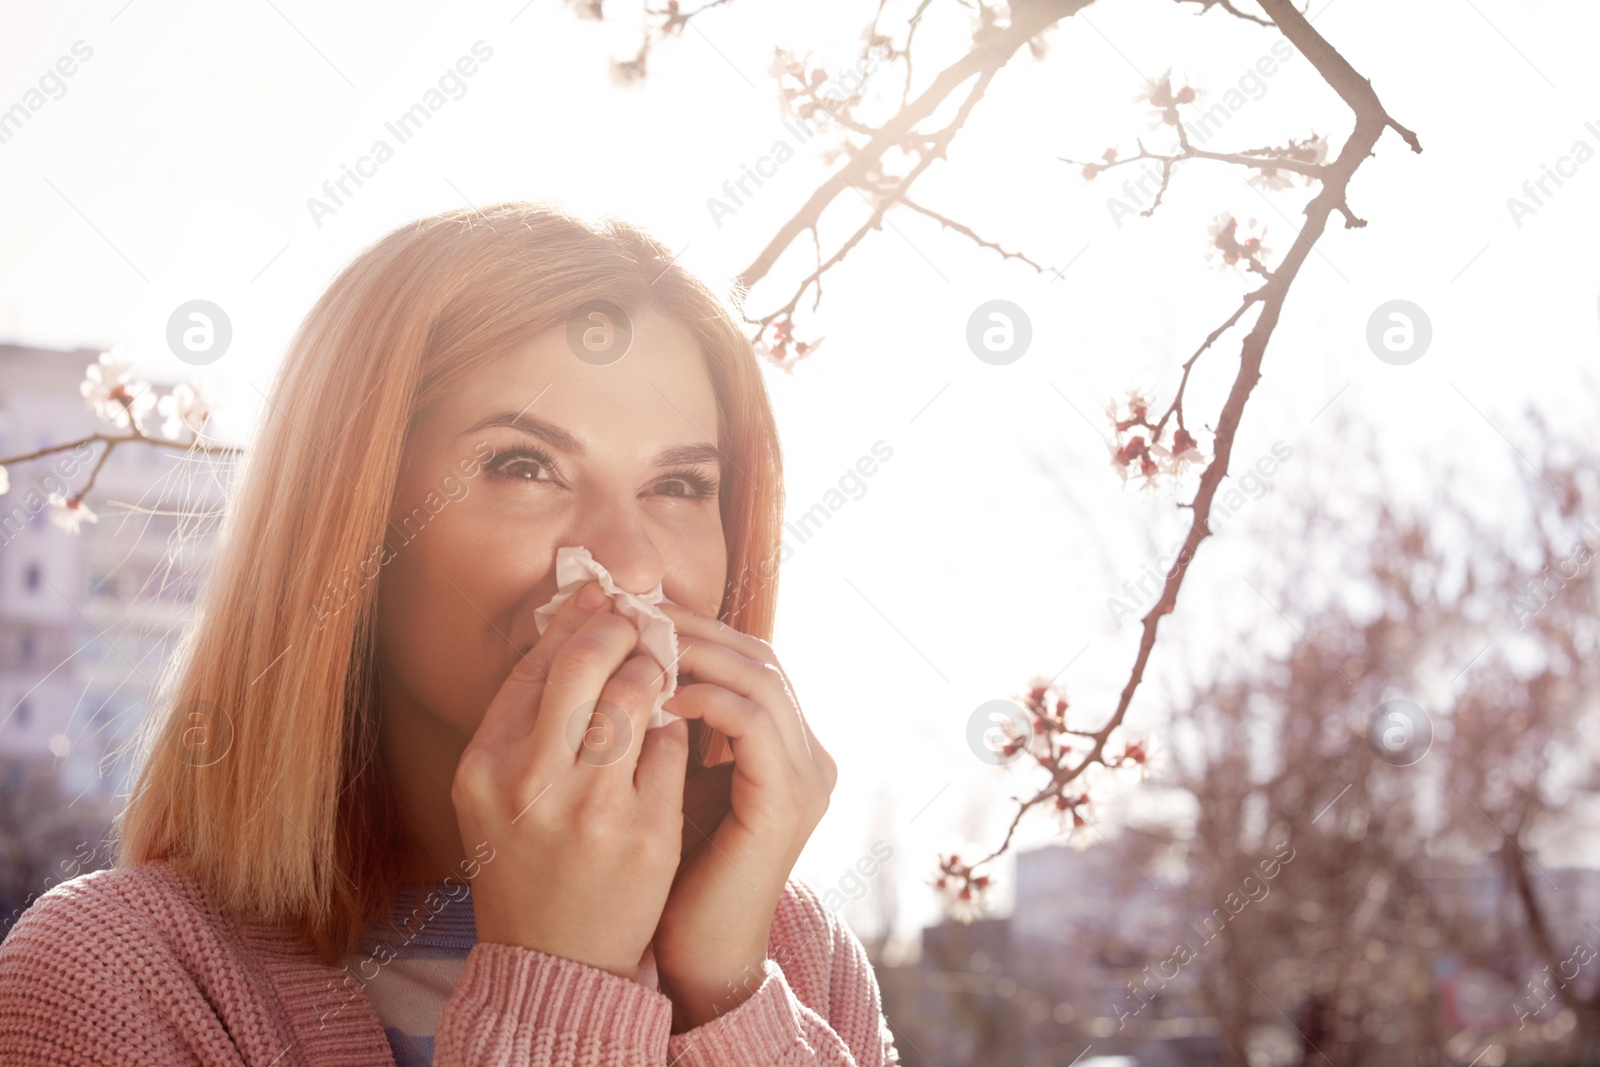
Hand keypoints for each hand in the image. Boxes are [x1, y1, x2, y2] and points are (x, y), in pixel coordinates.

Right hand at [452, 579, 688, 977]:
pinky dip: (677, 727)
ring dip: (656, 671)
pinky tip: (675, 729)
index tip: (606, 605)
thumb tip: (580, 612)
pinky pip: (673, 747)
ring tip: (661, 671)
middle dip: (621, 629)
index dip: (578, 623)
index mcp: (486, 767)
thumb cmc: (528, 859)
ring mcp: (592, 809)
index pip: (536, 665)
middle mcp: (532, 783)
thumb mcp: (497, 790)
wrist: (555, 961)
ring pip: (638, 696)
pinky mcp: (647, 832)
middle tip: (642, 623)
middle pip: (585, 664)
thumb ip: (527, 711)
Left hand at [649, 603, 837, 1030]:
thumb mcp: (671, 779)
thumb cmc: (673, 870)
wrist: (698, 954)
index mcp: (787, 745)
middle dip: (694, 629)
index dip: (695, 627)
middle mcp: (809, 753)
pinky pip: (755, 723)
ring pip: (761, 678)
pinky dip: (709, 698)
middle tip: (633, 611)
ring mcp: (807, 776)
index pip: (748, 658)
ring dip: (698, 654)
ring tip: (641, 644)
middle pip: (759, 656)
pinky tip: (659, 695)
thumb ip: (669, 724)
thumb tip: (623, 653)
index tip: (633, 609)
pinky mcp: (790, 801)